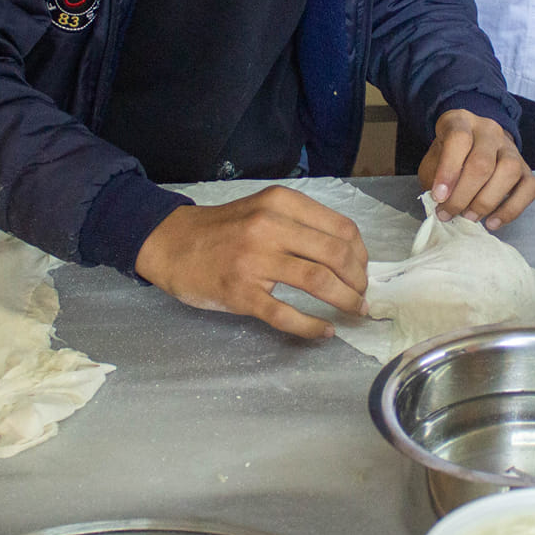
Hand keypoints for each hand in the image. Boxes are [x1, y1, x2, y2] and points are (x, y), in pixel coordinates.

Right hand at [134, 187, 368, 339]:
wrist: (172, 244)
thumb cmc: (222, 229)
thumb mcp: (263, 209)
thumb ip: (300, 224)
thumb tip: (348, 254)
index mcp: (280, 203)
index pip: (341, 228)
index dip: (361, 254)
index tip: (363, 270)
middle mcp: (269, 227)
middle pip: (335, 255)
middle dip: (358, 281)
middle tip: (362, 296)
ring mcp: (254, 261)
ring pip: (317, 282)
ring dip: (345, 301)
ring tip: (354, 311)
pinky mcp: (241, 293)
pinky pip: (286, 314)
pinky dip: (312, 326)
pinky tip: (325, 331)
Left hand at [418, 109, 534, 229]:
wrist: (471, 149)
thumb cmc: (448, 158)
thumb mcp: (433, 161)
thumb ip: (435, 179)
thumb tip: (443, 204)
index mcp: (461, 121)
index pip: (459, 139)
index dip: (448, 171)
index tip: (438, 197)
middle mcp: (489, 130)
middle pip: (483, 162)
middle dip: (463, 195)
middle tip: (448, 213)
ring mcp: (511, 148)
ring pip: (509, 172)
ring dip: (486, 201)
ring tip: (470, 217)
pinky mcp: (526, 168)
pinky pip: (529, 188)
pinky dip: (511, 210)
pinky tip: (492, 222)